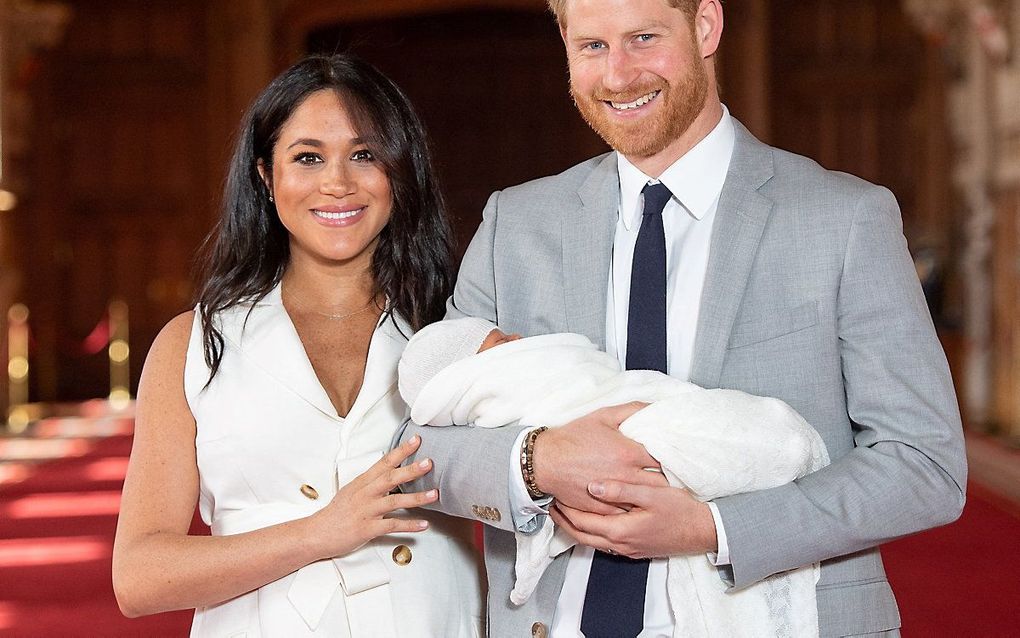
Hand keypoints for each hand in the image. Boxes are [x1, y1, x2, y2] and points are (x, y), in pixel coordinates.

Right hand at [310, 435, 437, 559]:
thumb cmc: (335, 513)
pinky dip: (409, 525)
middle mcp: (365, 494)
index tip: (416, 440)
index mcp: (362, 482)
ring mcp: (366, 511)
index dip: (401, 451)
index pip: (384, 462)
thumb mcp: (351, 491)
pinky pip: (392, 525)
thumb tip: (388, 471)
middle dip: (411, 470)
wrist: (317, 533)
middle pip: (390, 478)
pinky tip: (424, 524)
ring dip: (416, 498)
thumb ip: (370, 482)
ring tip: (434, 494)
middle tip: (429, 462)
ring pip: (394, 501)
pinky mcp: (367, 528)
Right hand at [532, 402, 662, 514]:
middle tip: (674, 476)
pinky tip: (640, 503)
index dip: (674, 458)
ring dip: (655, 496)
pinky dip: (636, 508)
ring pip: (647, 500)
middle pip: (661, 483)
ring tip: (662, 492)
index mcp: (629, 453)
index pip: (666, 459)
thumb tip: (654, 407)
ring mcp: (616, 495)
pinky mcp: (604, 509)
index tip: (677, 457)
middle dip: (669, 479)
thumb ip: (632, 410)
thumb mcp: (603, 416)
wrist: (545, 461)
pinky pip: (629, 512)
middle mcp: (625, 476)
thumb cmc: (573, 438)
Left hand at [549, 480, 717, 558]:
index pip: (581, 522)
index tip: (554, 495)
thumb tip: (593, 486)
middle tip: (552, 504)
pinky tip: (592, 520)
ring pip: (591, 541)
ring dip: (575, 528)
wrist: (703, 532)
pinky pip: (604, 543)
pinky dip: (591, 532)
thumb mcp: (652, 494)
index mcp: (620, 530)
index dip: (565, 509)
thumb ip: (621, 490)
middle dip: (563, 521)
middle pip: (581, 535)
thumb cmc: (680, 511)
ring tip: (565, 511)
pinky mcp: (634, 549)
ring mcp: (627, 550)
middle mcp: (620, 544)